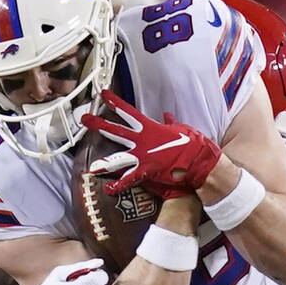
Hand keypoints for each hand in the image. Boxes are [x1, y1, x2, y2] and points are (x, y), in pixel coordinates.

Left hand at [83, 90, 221, 197]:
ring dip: (105, 163)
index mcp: (150, 128)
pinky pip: (129, 179)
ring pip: (119, 158)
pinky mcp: (147, 171)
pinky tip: (108, 189)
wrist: (200, 162)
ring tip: (92, 167)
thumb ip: (171, 122)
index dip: (114, 102)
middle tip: (85, 119)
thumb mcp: (182, 128)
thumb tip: (167, 115)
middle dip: (99, 125)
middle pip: (116, 131)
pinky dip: (119, 185)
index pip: (128, 112)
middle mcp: (142, 141)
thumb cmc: (193, 144)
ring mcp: (143, 156)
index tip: (103, 95)